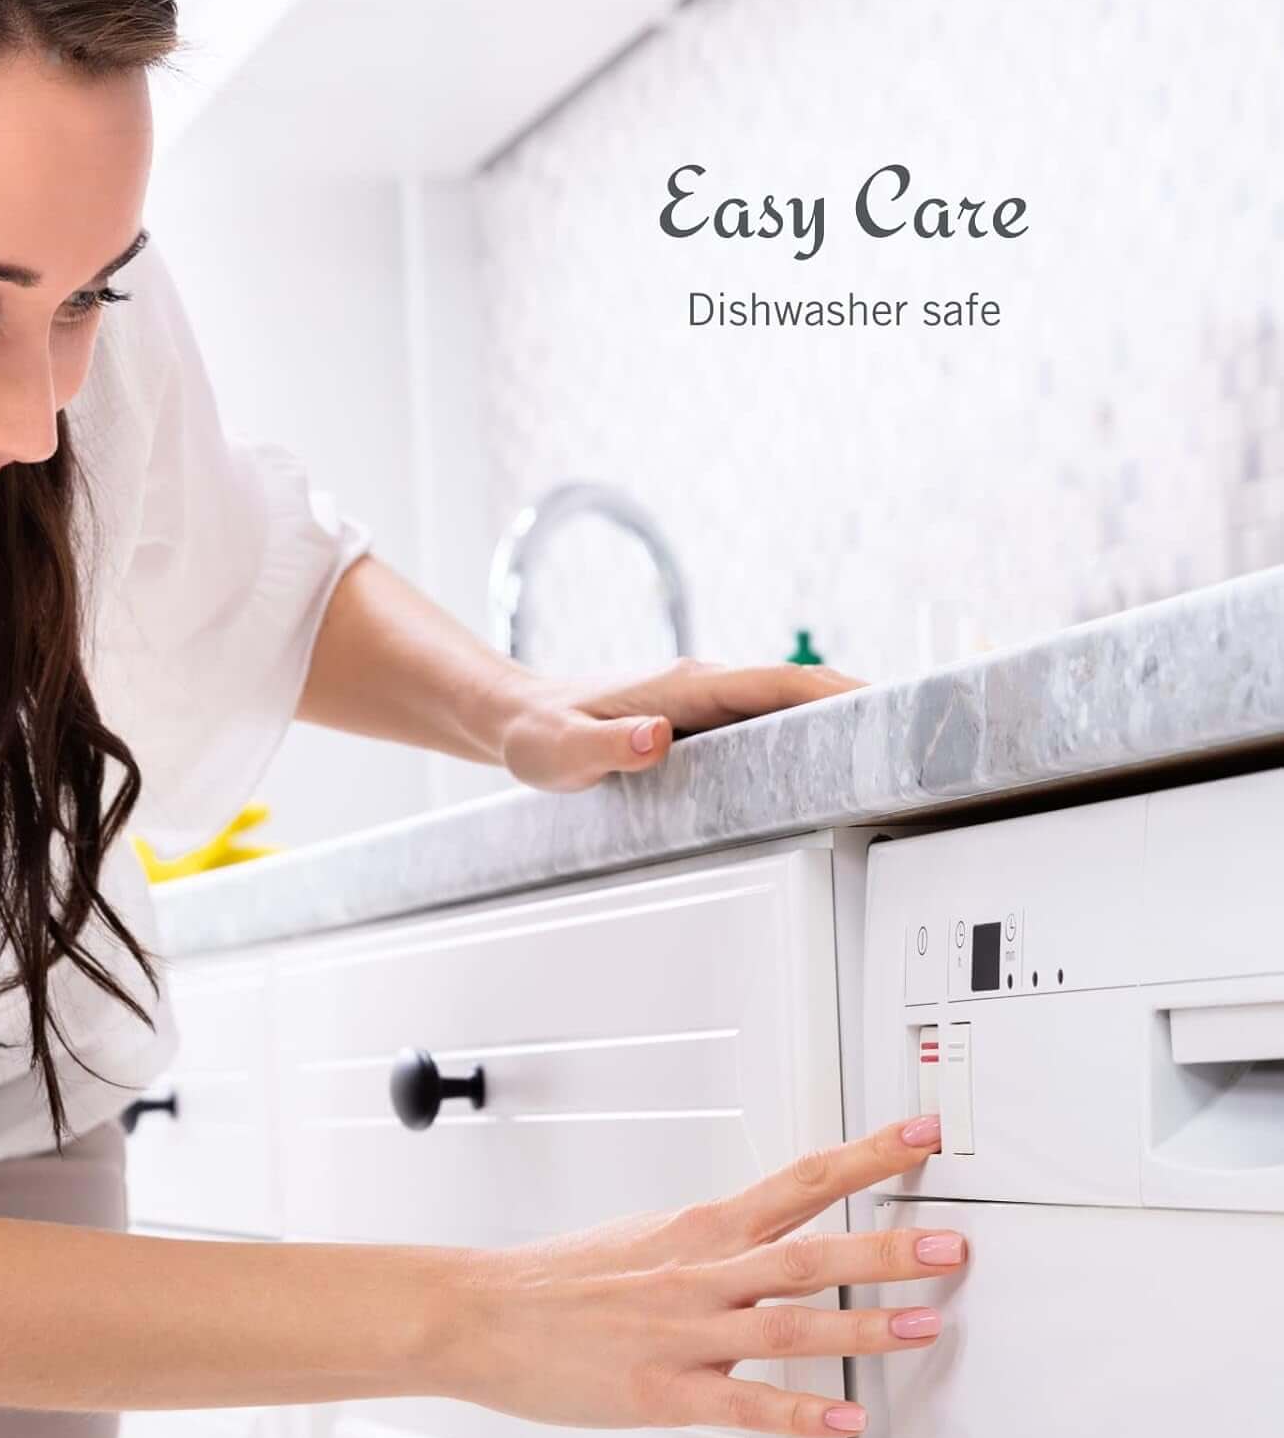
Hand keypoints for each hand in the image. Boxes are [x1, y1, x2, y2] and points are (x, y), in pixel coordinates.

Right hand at [435, 1114, 960, 1437]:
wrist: (488, 1313)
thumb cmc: (563, 1276)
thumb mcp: (648, 1237)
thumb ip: (716, 1243)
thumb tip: (769, 1237)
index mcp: (701, 1227)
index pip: (801, 1178)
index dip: (868, 1155)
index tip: (921, 1136)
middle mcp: (702, 1272)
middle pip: (808, 1250)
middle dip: (885, 1245)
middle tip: (948, 1242)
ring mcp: (685, 1331)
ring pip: (788, 1323)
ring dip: (862, 1326)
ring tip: (925, 1325)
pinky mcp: (664, 1390)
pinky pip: (743, 1401)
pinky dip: (798, 1412)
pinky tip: (845, 1419)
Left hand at [499, 655, 865, 792]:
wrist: (517, 717)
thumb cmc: (538, 735)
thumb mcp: (562, 752)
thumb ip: (606, 748)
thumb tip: (656, 739)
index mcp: (681, 688)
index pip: (774, 684)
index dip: (832, 694)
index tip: (885, 705)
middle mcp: (701, 685)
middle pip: (797, 688)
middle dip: (859, 702)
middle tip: (921, 730)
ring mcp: (704, 699)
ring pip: (786, 701)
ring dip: (839, 715)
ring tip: (897, 744)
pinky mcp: (701, 717)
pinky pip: (766, 717)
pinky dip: (806, 727)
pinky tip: (831, 751)